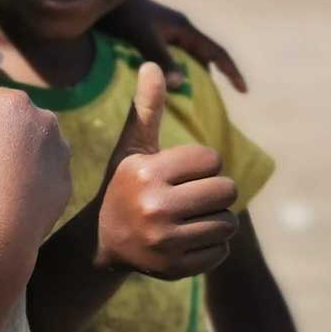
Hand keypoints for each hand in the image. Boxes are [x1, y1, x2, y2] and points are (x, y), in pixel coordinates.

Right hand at [95, 62, 235, 277]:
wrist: (102, 241)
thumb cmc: (126, 185)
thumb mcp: (133, 149)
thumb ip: (147, 108)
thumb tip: (152, 63)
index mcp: (145, 172)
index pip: (212, 160)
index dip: (201, 166)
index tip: (178, 175)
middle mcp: (153, 206)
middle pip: (227, 191)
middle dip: (214, 194)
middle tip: (190, 199)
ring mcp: (163, 240)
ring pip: (228, 223)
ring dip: (215, 221)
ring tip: (187, 220)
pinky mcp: (174, 268)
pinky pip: (221, 251)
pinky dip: (211, 247)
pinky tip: (185, 242)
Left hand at [98, 0, 247, 92]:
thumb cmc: (121, 14)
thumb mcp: (142, 37)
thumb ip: (161, 58)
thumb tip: (182, 84)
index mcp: (183, 28)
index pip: (216, 52)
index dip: (231, 71)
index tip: (244, 91)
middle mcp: (177, 29)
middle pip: (203, 57)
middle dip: (211, 77)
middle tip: (212, 103)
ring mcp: (164, 31)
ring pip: (186, 57)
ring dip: (190, 75)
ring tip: (190, 99)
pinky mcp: (149, 34)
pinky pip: (170, 57)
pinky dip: (173, 71)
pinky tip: (163, 85)